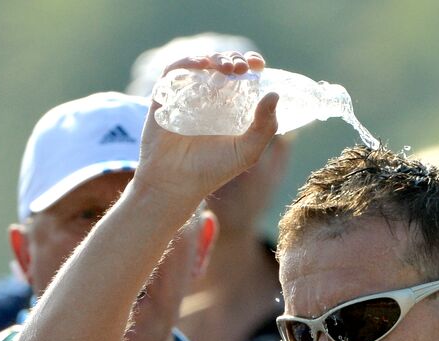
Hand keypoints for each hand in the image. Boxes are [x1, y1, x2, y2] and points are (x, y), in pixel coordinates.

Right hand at [134, 51, 279, 205]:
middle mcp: (208, 97)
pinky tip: (201, 65)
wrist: (176, 183)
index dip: (250, 64)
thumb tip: (274, 94)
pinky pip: (173, 71)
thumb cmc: (212, 170)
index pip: (242, 76)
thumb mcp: (247, 152)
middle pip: (222, 65)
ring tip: (227, 67)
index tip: (258, 64)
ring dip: (215, 58)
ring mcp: (186, 95)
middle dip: (234, 60)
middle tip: (241, 67)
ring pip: (201, 64)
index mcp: (229, 106)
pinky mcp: (164, 96)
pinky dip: (187, 62)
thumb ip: (265, 127)